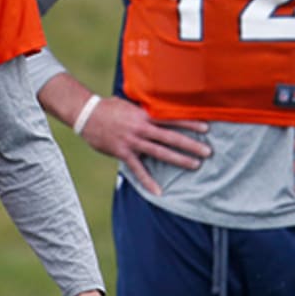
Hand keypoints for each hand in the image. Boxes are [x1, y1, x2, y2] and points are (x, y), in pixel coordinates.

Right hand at [77, 96, 209, 195]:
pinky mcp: (123, 153)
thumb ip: (145, 109)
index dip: (189, 123)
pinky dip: (148, 181)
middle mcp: (141, 128)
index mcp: (144, 115)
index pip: (171, 119)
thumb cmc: (108, 107)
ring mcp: (132, 141)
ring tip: (195, 165)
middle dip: (190, 144)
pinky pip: (138, 169)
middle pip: (170, 137)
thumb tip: (159, 109)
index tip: (206, 128)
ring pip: (160, 152)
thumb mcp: (129, 104)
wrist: (86, 114)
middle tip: (208, 151)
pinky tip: (159, 192)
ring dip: (179, 159)